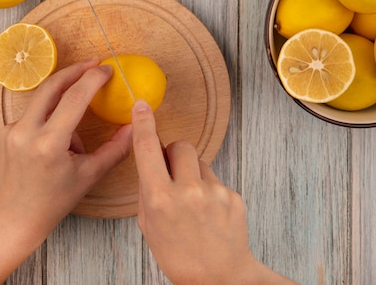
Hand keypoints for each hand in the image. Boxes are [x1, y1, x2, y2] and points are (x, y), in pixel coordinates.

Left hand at [0, 59, 131, 284]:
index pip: (75, 98)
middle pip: (52, 86)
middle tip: (93, 64)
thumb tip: (136, 127)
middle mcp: (25, 132)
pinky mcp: (2, 132)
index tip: (106, 69)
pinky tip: (50, 150)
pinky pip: (31, 116)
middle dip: (74, 71)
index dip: (93, 78)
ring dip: (61, 106)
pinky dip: (46, 123)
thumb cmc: (53, 201)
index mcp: (49, 143)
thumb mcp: (89, 176)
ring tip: (72, 142)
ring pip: (42, 102)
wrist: (13, 217)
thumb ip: (116, 149)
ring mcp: (9, 131)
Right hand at [131, 99, 297, 284]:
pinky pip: (216, 179)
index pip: (148, 149)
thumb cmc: (180, 257)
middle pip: (180, 146)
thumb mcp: (149, 226)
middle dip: (174, 154)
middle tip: (173, 174)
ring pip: (200, 162)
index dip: (143, 124)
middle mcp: (187, 191)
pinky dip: (210, 190)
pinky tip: (209, 213)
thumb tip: (151, 161)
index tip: (142, 106)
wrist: (221, 278)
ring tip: (194, 203)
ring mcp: (214, 192)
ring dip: (193, 173)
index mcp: (160, 199)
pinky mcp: (233, 196)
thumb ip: (148, 191)